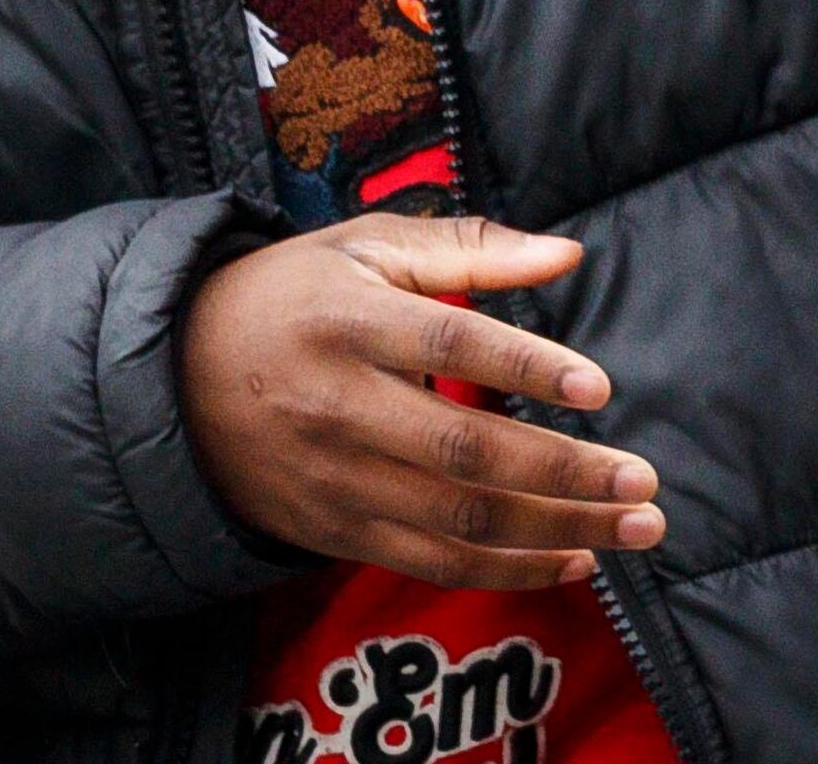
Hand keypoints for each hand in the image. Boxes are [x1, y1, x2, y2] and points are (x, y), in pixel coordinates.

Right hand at [180, 215, 665, 588]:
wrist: (174, 381)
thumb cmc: (293, 297)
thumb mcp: (366, 247)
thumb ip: (469, 248)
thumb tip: (567, 253)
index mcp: (348, 320)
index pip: (448, 345)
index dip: (526, 367)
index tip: (599, 389)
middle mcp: (338, 406)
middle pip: (464, 452)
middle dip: (565, 474)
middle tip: (643, 479)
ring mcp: (334, 478)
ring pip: (456, 522)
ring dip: (557, 533)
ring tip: (634, 528)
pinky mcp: (333, 529)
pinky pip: (430, 562)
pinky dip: (507, 570)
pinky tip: (574, 560)